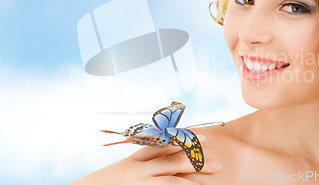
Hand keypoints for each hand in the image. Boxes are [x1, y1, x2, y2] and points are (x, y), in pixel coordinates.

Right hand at [70, 135, 220, 184]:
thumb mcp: (122, 170)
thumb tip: (161, 159)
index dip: (185, 140)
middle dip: (196, 161)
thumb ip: (140, 164)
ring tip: (211, 182)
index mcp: (135, 157)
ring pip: (171, 179)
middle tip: (217, 164)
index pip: (164, 144)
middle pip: (173, 160)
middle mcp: (138, 168)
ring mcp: (139, 182)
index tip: (202, 138)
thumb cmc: (102, 184)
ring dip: (192, 180)